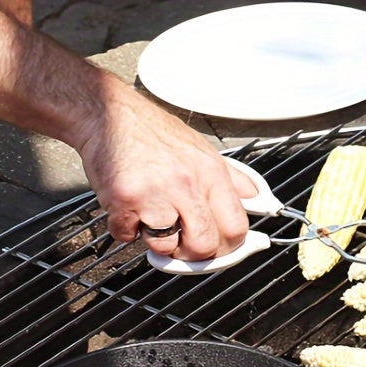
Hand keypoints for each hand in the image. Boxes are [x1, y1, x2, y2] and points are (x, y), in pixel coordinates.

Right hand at [76, 77, 253, 259]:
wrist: (105, 113)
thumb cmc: (152, 133)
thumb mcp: (202, 150)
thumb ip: (233, 180)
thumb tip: (260, 200)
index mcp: (211, 174)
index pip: (236, 228)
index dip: (229, 246)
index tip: (220, 249)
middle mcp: (186, 184)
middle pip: (204, 246)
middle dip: (193, 253)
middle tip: (182, 241)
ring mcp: (154, 194)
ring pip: (166, 247)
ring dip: (156, 241)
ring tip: (151, 215)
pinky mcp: (123, 201)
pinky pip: (128, 237)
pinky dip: (126, 229)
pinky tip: (128, 207)